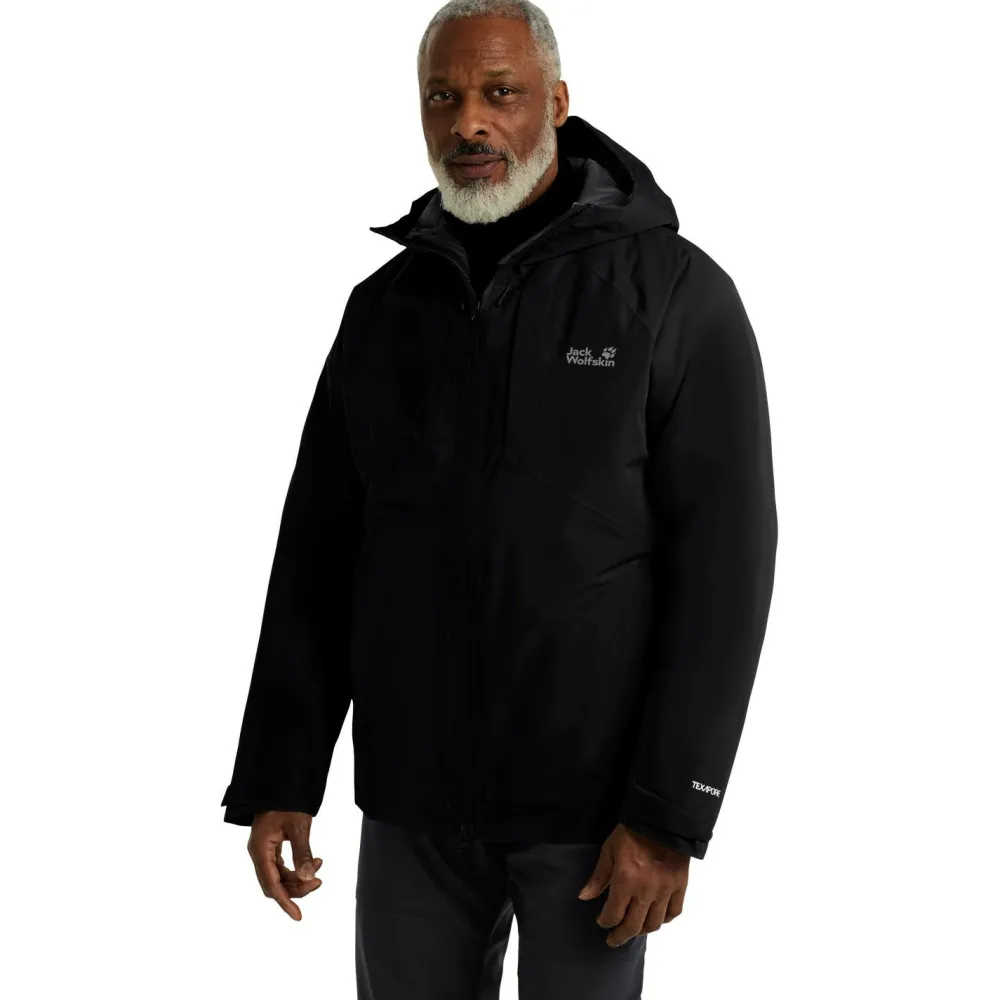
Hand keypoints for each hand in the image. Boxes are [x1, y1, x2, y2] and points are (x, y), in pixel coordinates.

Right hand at [247, 810, 323, 920]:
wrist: (281, 783)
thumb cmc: (288, 800)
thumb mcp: (299, 826)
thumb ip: (302, 852)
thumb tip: (308, 878)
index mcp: (259, 849)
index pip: (272, 884)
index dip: (285, 901)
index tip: (298, 916)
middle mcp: (258, 853)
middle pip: (274, 883)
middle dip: (296, 888)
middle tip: (318, 881)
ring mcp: (263, 850)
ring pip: (279, 876)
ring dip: (298, 877)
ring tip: (319, 868)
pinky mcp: (270, 846)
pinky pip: (281, 866)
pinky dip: (296, 868)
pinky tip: (313, 861)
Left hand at [577, 822, 689, 946]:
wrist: (662, 820)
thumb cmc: (631, 833)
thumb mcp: (609, 850)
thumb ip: (598, 876)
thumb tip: (584, 897)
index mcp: (626, 881)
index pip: (614, 914)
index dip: (605, 921)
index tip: (601, 921)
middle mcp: (646, 891)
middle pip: (633, 926)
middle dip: (620, 935)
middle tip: (613, 940)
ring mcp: (665, 891)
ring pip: (654, 924)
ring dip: (641, 931)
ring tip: (633, 930)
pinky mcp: (680, 886)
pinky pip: (673, 912)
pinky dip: (664, 919)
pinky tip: (656, 918)